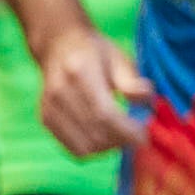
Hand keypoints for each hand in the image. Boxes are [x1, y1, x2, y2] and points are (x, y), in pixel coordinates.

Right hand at [35, 24, 151, 155]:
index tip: (145, 137)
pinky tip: (105, 137)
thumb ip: (131, 82)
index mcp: (79, 71)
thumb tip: (148, 103)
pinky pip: (73, 149)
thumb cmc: (95, 51)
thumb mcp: (119, 58)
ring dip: (108, 148)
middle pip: (94, 133)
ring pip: (84, 147)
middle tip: (137, 136)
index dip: (126, 131)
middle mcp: (59, 92)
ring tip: (121, 136)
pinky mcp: (45, 119)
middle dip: (121, 141)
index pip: (104, 114)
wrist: (58, 44)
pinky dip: (93, 149)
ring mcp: (49, 107)